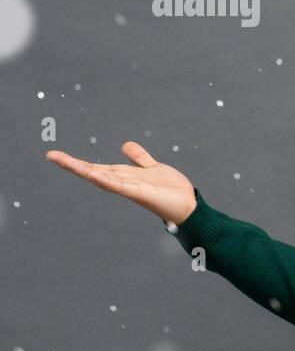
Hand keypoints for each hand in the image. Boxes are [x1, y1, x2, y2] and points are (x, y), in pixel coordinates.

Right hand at [46, 141, 196, 225]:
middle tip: (50, 155)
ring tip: (61, 160)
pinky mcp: (139, 192)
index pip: (96, 167)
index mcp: (124, 175)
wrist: (188, 205)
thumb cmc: (170, 190)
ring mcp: (129, 188)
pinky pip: (118, 185)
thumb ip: (138, 157)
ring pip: (100, 177)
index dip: (77, 162)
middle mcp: (123, 182)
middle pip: (93, 171)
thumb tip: (124, 144)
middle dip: (72, 164)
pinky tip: (91, 173)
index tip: (57, 155)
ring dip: (81, 169)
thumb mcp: (151, 167)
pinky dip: (105, 178)